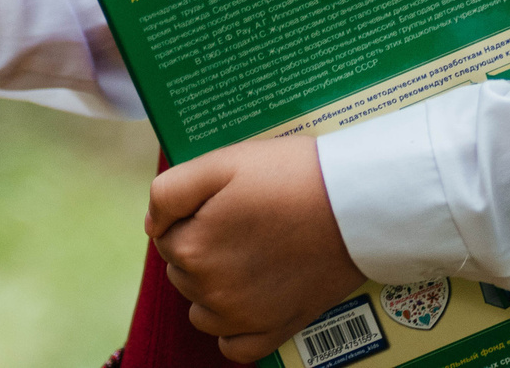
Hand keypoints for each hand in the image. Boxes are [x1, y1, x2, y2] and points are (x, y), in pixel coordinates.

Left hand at [148, 139, 367, 363]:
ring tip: (249, 254)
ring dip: (212, 285)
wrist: (356, 205)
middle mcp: (211, 290)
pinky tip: (249, 301)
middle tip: (241, 221)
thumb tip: (153, 226)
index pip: (165, 235)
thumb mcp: (222, 162)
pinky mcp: (275, 331)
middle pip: (182, 270)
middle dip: (200, 247)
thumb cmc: (289, 176)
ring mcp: (243, 317)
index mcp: (192, 247)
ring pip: (202, 306)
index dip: (189, 215)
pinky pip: (234, 346)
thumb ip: (170, 192)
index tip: (221, 201)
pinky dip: (233, 328)